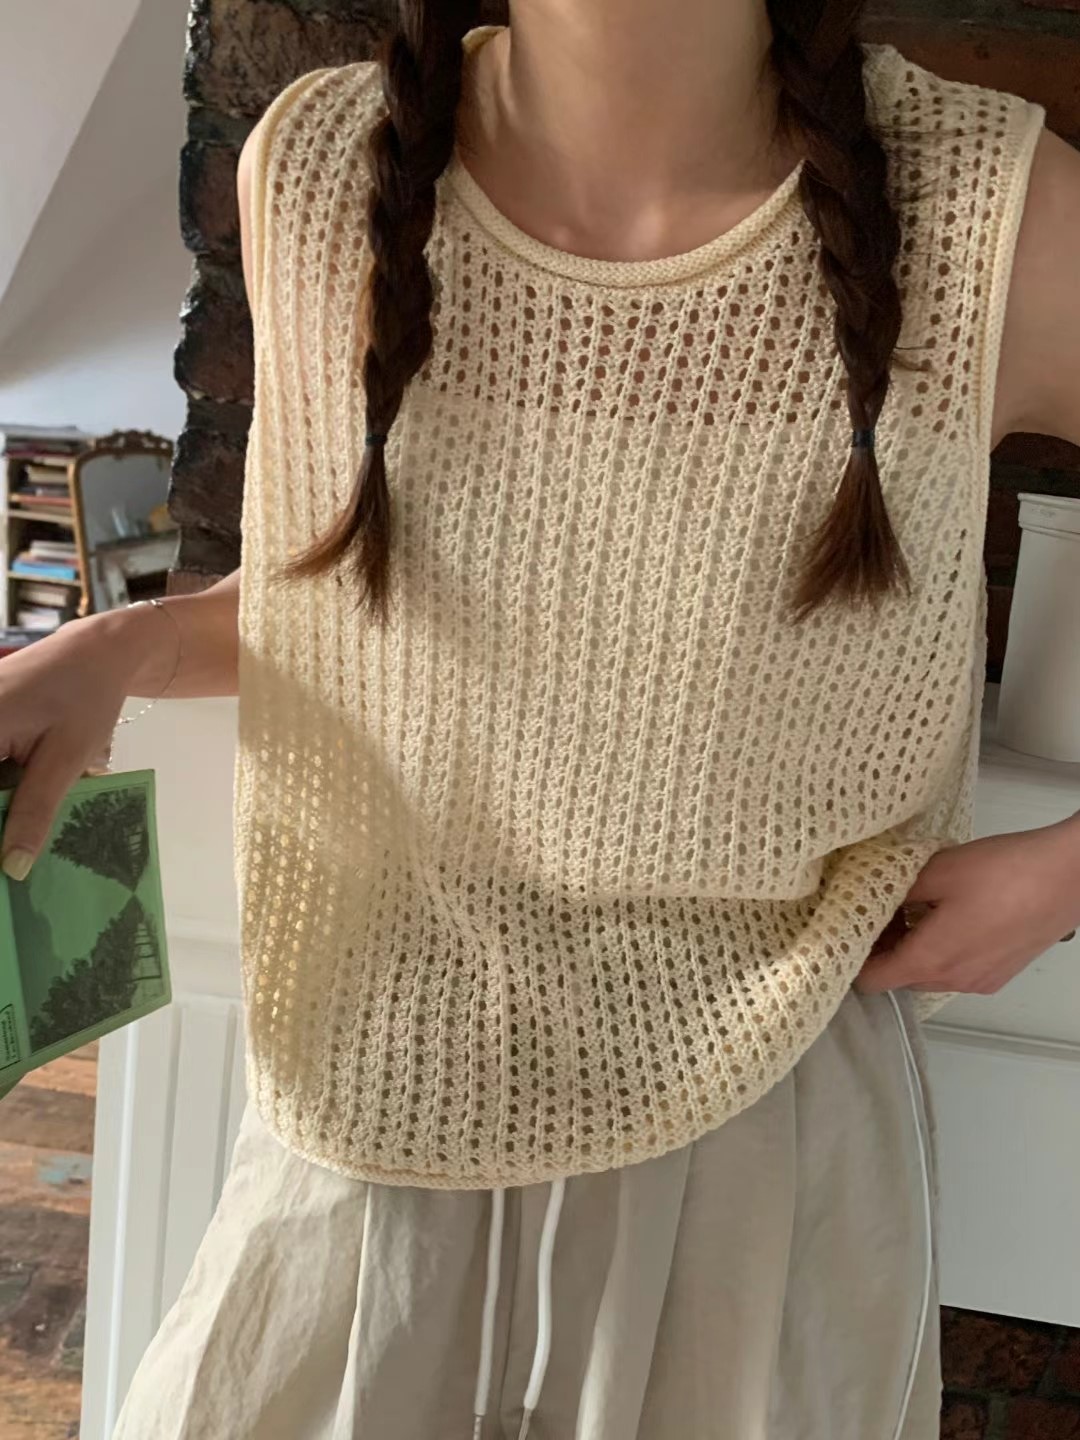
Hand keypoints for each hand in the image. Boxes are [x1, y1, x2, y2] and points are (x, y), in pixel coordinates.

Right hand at [0, 612, 149, 879]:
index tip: (10, 866)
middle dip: (5, 820)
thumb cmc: (86, 698)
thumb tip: (11, 868)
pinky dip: (5, 788)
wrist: (93, 652)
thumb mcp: (66, 759)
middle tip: (21, 861)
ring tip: (22, 843)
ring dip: (7, 808)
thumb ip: (34, 812)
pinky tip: (18, 808)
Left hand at [854, 816, 1079, 995]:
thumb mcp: (937, 871)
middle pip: (899, 978)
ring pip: (929, 974)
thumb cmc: (1001, 872)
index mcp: (929, 960)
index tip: (846, 928)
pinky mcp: (1000, 973)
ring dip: (914, 949)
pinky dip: (942, 950)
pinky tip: (949, 914)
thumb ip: (896, 889)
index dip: (851, 957)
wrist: (1068, 877)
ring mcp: (980, 982)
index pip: (872, 981)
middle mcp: (952, 981)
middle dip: (883, 949)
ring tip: (913, 907)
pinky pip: (957, 970)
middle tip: (878, 910)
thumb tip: (869, 897)